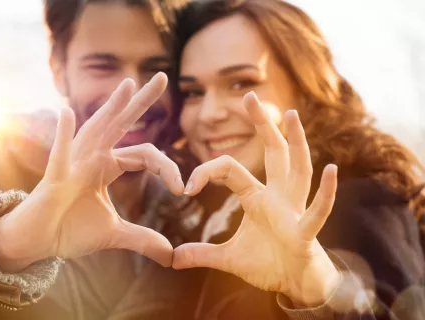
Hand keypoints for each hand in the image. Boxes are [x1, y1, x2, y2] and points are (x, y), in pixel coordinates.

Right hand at [0, 73, 183, 271]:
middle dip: (142, 102)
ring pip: (96, 129)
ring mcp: (74, 163)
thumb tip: (170, 255)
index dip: (167, 169)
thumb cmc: (71, 229)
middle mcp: (93, 157)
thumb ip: (142, 239)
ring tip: (128, 85)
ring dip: (111, 107)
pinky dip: (63, 135)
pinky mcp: (55, 177)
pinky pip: (60, 153)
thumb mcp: (114, 233)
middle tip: (163, 77)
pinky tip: (66, 112)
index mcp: (108, 166)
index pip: (145, 155)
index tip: (182, 189)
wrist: (39, 243)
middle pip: (122, 124)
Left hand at [173, 92, 339, 305]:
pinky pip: (317, 210)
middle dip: (262, 125)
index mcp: (257, 198)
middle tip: (249, 96)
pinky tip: (331, 169)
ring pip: (297, 170)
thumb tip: (172, 259)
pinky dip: (326, 192)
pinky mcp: (305, 232)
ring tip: (290, 114)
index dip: (207, 172)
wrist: (296, 285)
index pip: (230, 170)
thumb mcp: (229, 258)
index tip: (187, 187)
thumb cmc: (269, 264)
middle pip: (273, 153)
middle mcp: (278, 196)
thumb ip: (202, 254)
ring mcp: (294, 210)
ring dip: (296, 142)